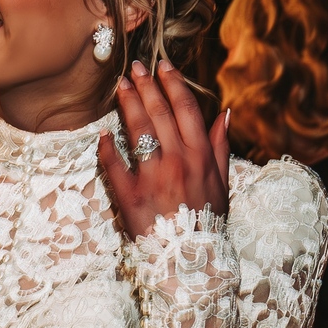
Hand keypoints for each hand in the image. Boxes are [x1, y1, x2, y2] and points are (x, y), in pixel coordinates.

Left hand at [98, 59, 229, 239]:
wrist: (191, 260)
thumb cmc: (207, 220)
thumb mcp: (222, 183)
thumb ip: (220, 147)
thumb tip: (224, 114)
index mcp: (200, 156)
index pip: (186, 109)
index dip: (173, 84)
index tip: (163, 66)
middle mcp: (177, 161)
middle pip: (159, 114)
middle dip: (147, 86)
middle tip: (135, 67)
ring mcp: (152, 177)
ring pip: (138, 131)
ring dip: (128, 104)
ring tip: (120, 86)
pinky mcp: (130, 196)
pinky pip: (115, 165)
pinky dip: (108, 147)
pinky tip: (104, 133)